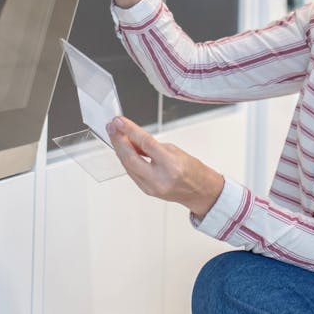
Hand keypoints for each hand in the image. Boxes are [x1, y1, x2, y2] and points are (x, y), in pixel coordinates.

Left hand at [107, 116, 224, 218]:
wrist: (200, 191)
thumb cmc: (193, 170)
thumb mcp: (176, 150)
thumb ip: (152, 145)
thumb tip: (133, 138)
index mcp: (171, 165)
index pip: (146, 144)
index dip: (130, 130)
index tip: (120, 121)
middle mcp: (160, 178)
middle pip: (131, 158)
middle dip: (118, 140)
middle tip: (112, 127)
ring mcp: (151, 187)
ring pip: (128, 166)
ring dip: (119, 149)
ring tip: (114, 135)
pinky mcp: (147, 191)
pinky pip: (131, 173)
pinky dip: (126, 160)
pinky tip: (122, 149)